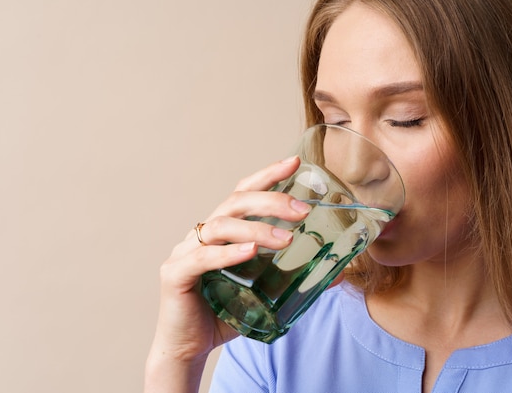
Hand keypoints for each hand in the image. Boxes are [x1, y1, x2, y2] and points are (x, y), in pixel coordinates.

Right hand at [145, 156, 310, 391]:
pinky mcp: (175, 274)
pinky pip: (202, 258)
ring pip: (220, 225)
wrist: (189, 348)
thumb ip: (292, 277)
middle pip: (235, 202)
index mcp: (222, 231)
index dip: (268, 176)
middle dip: (271, 200)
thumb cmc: (224, 313)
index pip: (244, 193)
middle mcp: (202, 234)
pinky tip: (249, 253)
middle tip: (302, 211)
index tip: (295, 162)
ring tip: (286, 239)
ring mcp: (186, 251)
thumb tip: (336, 273)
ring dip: (257, 229)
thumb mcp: (265, 291)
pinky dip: (227, 254)